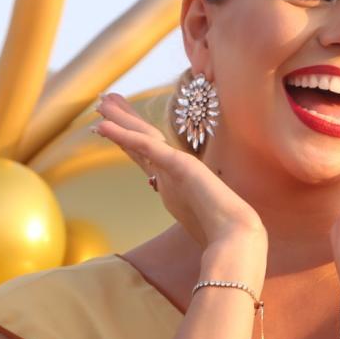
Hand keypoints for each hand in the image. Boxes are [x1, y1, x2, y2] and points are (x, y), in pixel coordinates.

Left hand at [91, 92, 264, 250]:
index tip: (111, 128)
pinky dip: (123, 135)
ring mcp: (176, 167)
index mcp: (176, 183)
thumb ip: (189, 213)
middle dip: (124, 120)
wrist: (237, 237)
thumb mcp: (197, 222)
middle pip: (143, 140)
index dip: (127, 141)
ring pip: (142, 136)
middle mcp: (173, 171)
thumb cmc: (223, 235)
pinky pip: (145, 147)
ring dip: (121, 118)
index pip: (147, 157)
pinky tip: (102, 126)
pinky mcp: (179, 166)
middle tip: (105, 101)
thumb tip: (185, 216)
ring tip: (103, 101)